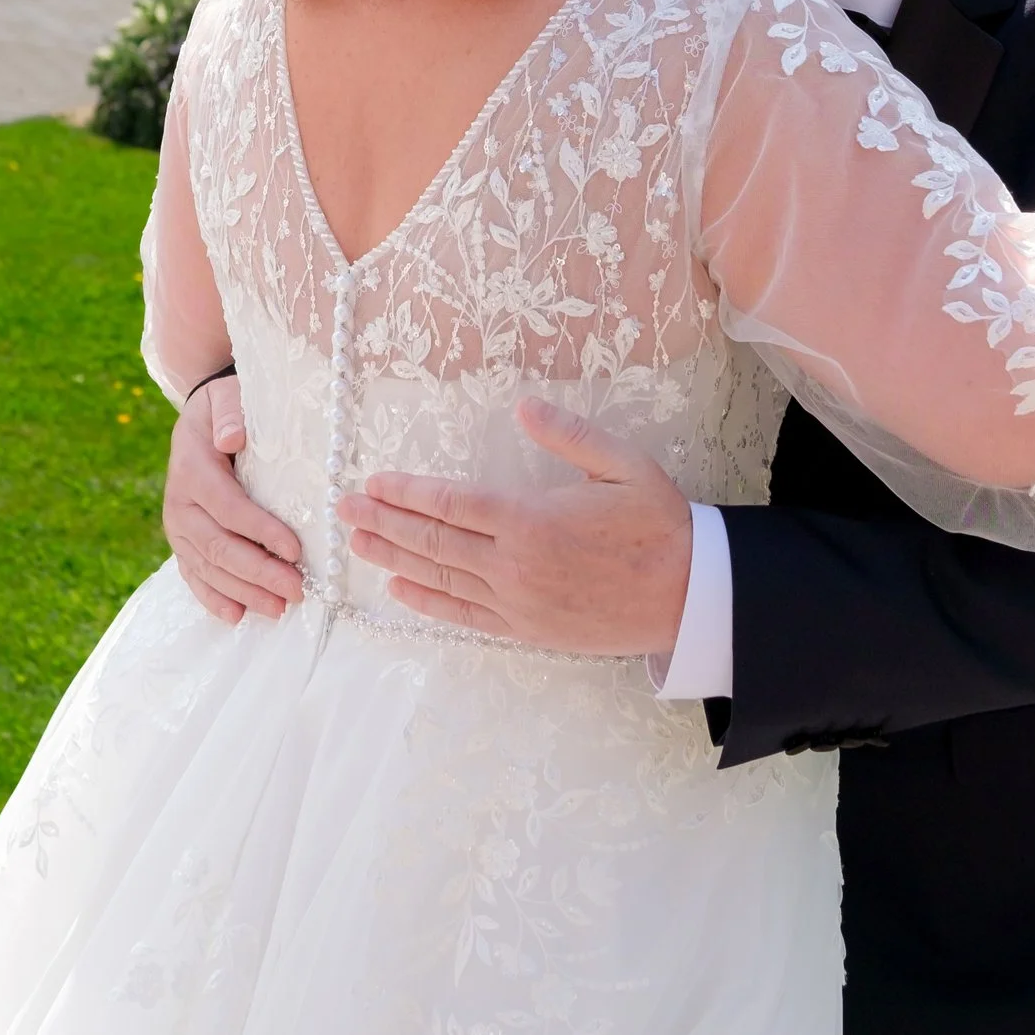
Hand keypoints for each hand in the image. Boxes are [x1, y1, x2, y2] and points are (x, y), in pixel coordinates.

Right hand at [163, 373, 303, 622]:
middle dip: (258, 572)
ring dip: (243, 591)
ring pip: (208, 567)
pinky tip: (237, 615)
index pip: (228, 507)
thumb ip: (231, 413)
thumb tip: (232, 439)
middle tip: (296, 590)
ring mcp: (177, 527)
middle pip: (218, 546)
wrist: (198, 422)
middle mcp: (178, 503)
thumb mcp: (228, 397)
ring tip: (279, 608)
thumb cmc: (224, 409)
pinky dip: (213, 598)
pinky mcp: (181, 543)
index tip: (295, 549)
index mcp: (192, 468)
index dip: (260, 530)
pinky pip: (193, 576)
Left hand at [338, 397, 693, 654]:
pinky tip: (400, 590)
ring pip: (440, 579)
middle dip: (382, 522)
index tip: (372, 482)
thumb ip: (570, 434)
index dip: (405, 493)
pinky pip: (464, 617)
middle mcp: (514, 565)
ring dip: (393, 559)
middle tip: (342, 509)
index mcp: (532, 519)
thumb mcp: (624, 465)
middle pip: (432, 541)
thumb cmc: (660, 525)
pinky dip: (427, 603)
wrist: (692, 597)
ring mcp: (517, 602)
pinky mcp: (527, 630)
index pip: (450, 503)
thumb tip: (524, 404)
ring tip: (356, 544)